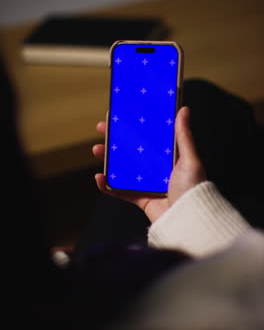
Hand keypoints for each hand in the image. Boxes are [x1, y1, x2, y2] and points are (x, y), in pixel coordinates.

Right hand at [92, 106, 205, 222]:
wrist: (189, 220)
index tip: (122, 117)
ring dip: (108, 159)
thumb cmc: (194, 189)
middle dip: (115, 140)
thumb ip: (184, 136)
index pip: (149, 138)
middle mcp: (158, 170)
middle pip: (132, 151)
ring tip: (97, 149)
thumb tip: (183, 110)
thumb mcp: (190, 159)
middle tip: (102, 128)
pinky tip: (98, 177)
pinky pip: (120, 191)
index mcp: (170, 158)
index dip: (135, 128)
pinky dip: (107, 185)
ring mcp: (148, 185)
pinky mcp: (141, 200)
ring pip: (123, 169)